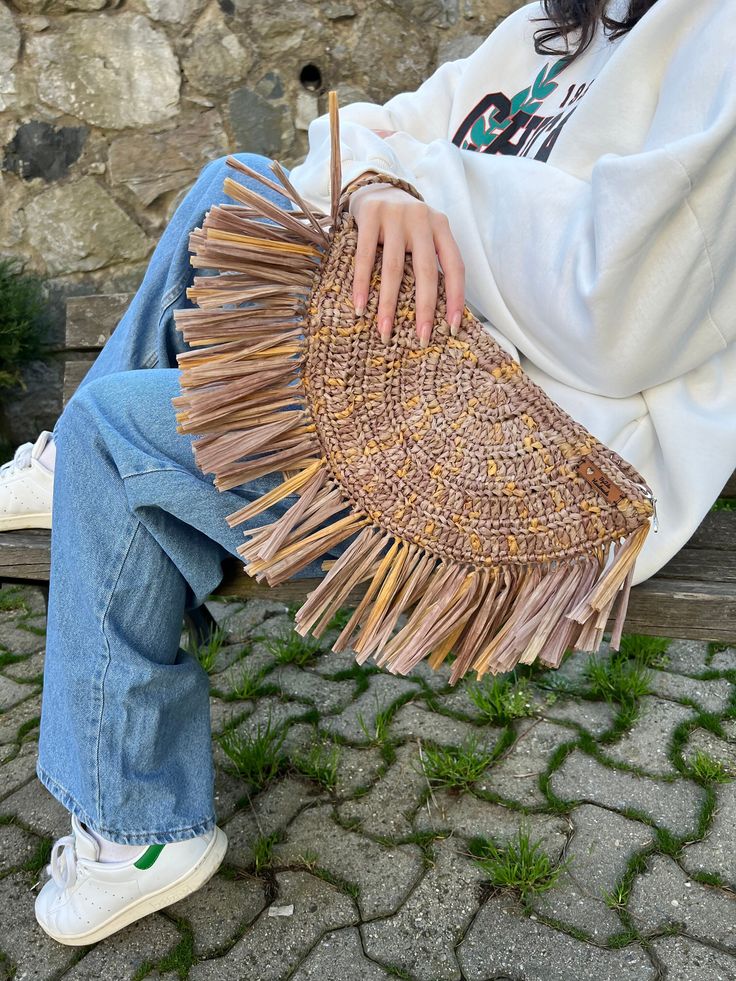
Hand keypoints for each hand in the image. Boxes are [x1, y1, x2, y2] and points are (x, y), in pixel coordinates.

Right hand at [348, 183, 464, 346]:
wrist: (375, 185)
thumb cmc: (403, 223)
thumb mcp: (424, 234)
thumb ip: (432, 260)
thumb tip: (439, 310)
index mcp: (441, 226)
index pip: (455, 266)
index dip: (456, 297)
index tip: (453, 327)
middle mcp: (422, 219)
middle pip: (426, 271)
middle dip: (425, 309)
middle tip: (422, 338)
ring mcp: (396, 216)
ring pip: (394, 269)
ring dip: (388, 305)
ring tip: (384, 332)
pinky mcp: (370, 215)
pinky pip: (366, 257)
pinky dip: (362, 284)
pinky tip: (359, 307)